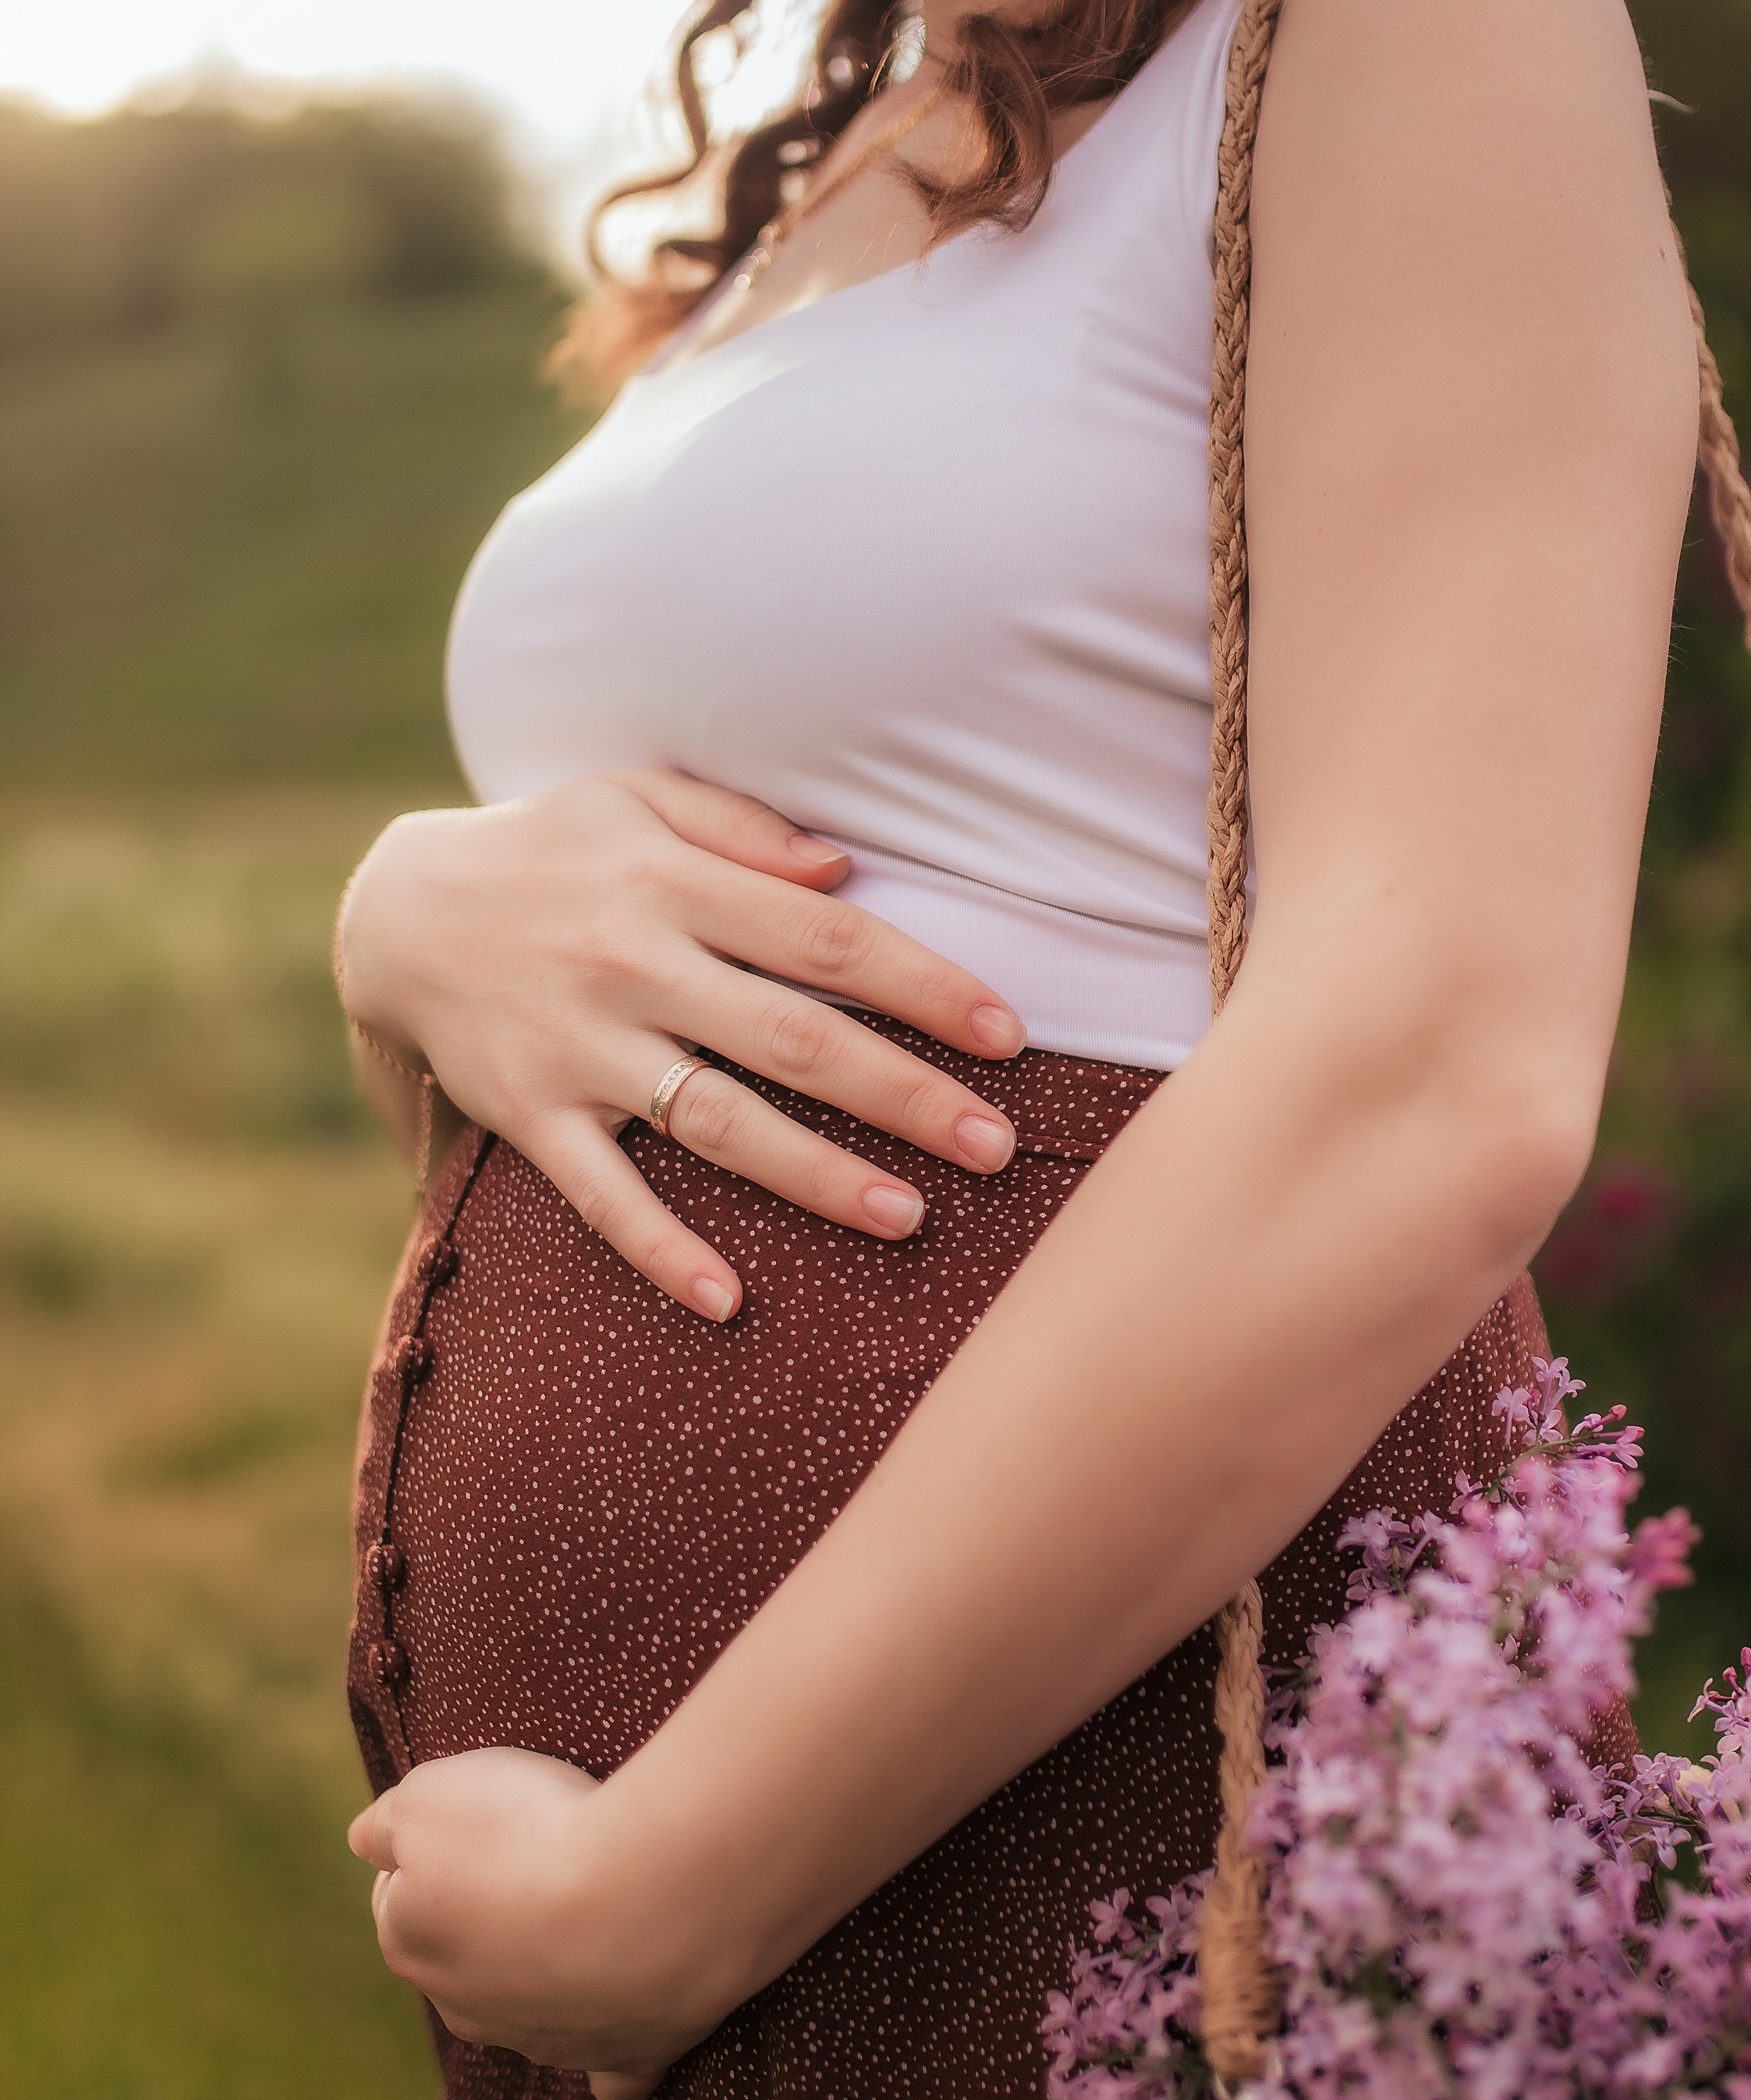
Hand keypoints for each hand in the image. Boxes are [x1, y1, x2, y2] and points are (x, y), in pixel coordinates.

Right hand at [335, 768, 1026, 1317]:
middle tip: (999, 1146)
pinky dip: (659, 1249)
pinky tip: (727, 1300)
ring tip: (911, 1219)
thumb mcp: (633, 799)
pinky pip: (600, 1194)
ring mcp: (579, 1045)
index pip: (827, 939)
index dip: (925, 987)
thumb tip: (847, 872)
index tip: (1008, 1035)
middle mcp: (633, 962)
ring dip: (817, 1176)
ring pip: (717, 1122)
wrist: (394, 912)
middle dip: (905, 1094)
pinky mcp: (528, 1113)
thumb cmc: (549, 850)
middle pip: (794, 1037)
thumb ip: (743, 829)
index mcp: (673, 882)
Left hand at [348, 1750, 697, 2099]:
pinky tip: (626, 2038)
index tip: (478, 1820)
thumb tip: (365, 1842)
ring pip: (531, 2015)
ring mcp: (547, 2040)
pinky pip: (613, 2079)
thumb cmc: (531, 1832)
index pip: (400, 1897)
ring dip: (553, 1976)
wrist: (640, 1890)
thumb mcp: (428, 1797)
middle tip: (544, 1859)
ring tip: (600, 1917)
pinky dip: (615, 2060)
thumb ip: (384, 1823)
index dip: (435, 1851)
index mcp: (415, 1946)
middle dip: (493, 1919)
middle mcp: (469, 2009)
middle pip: (466, 1960)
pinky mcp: (623, 2057)